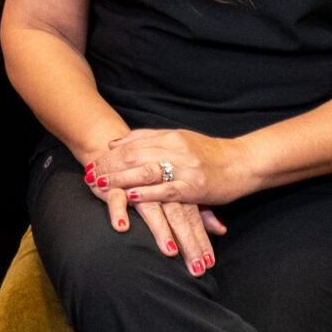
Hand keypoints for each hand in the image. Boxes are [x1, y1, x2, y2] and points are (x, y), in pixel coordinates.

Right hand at [81, 155, 227, 274]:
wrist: (116, 149)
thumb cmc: (152, 173)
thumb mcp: (178, 190)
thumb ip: (200, 210)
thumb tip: (221, 230)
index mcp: (179, 186)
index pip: (194, 217)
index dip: (201, 240)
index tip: (209, 264)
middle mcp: (161, 186)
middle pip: (179, 216)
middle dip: (189, 243)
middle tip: (196, 269)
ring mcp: (138, 184)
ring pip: (153, 210)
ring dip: (162, 232)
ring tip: (171, 253)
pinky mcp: (114, 184)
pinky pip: (117, 199)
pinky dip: (119, 212)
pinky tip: (122, 228)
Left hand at [93, 128, 256, 209]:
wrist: (242, 163)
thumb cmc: (210, 154)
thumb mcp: (180, 139)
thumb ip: (149, 139)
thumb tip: (116, 142)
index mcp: (171, 136)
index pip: (132, 143)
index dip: (109, 153)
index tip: (91, 160)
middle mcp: (175, 149)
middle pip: (134, 155)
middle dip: (109, 166)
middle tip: (88, 174)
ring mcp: (184, 168)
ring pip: (145, 171)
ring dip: (120, 178)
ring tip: (100, 185)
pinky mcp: (193, 187)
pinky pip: (164, 190)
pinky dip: (144, 193)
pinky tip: (128, 195)